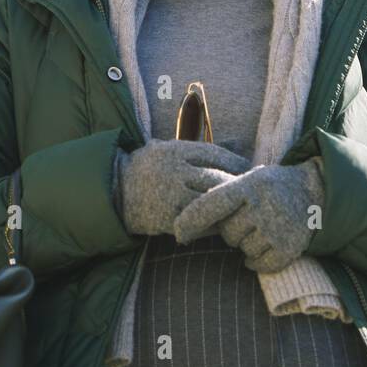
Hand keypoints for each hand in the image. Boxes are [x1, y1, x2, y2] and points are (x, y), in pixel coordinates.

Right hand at [115, 138, 251, 236]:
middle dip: (236, 184)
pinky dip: (214, 223)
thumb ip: (200, 148)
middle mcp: (174, 170)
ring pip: (210, 200)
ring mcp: (170, 195)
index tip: (248, 167)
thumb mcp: (169, 149)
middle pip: (216, 178)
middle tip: (251, 189)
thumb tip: (237, 143)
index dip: (235, 161)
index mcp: (175, 150)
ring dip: (228, 205)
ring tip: (241, 207)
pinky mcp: (168, 218)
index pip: (214, 153)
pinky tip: (224, 222)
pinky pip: (199, 221)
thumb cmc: (148, 167)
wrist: (115, 192)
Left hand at [172, 157, 325, 271]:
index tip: (177, 233)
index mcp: (249, 185)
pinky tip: (268, 244)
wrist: (314, 192)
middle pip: (227, 233)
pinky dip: (258, 260)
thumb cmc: (270, 188)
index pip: (211, 204)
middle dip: (233, 229)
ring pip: (243, 250)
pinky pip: (258, 265)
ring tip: (264, 227)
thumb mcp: (249, 180)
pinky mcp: (289, 249)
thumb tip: (183, 224)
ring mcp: (277, 228)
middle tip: (250, 217)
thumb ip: (222, 196)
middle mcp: (262, 206)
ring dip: (247, 244)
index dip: (190, 220)